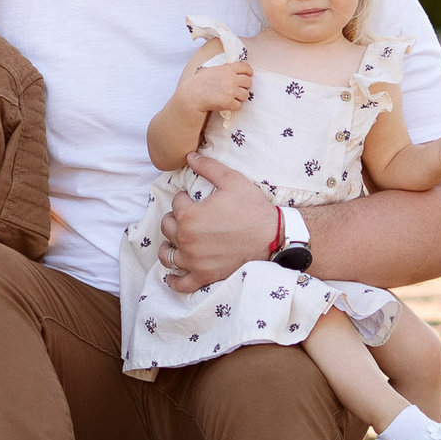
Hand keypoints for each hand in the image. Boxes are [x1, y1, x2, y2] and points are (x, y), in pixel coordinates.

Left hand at [157, 154, 278, 291]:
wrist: (273, 238)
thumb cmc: (253, 209)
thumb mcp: (232, 181)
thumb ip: (208, 167)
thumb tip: (189, 156)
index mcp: (189, 215)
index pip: (176, 203)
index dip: (185, 198)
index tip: (194, 200)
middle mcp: (186, 238)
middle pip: (166, 227)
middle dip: (174, 219)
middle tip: (188, 218)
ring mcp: (193, 260)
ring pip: (167, 254)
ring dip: (168, 246)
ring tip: (174, 242)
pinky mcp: (203, 276)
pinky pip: (181, 283)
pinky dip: (173, 280)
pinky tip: (171, 275)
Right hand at [176, 50, 253, 116]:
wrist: (191, 96)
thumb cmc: (197, 83)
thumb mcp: (208, 69)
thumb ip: (220, 68)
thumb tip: (227, 67)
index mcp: (227, 69)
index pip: (245, 67)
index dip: (249, 72)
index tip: (248, 75)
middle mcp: (231, 79)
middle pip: (248, 82)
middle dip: (245, 86)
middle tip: (238, 89)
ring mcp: (231, 91)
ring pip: (245, 95)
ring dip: (240, 97)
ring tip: (231, 98)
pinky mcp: (229, 102)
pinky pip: (239, 105)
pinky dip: (234, 106)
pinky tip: (227, 104)